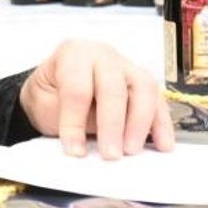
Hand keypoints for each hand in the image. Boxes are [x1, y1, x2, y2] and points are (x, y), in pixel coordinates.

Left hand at [19, 39, 173, 159]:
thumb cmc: (50, 93)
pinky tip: (163, 144)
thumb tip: (81, 147)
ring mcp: (126, 66)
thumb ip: (64, 119)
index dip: (75, 122)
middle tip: (110, 154)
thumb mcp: (44, 102)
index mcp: (73, 53)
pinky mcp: (142, 82)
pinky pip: (158, 100)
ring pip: (143, 89)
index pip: (77, 89)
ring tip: (131, 150)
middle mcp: (103, 55)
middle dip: (112, 125)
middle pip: (113, 88)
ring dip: (140, 123)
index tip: (74, 150)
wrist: (57, 85)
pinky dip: (162, 124)